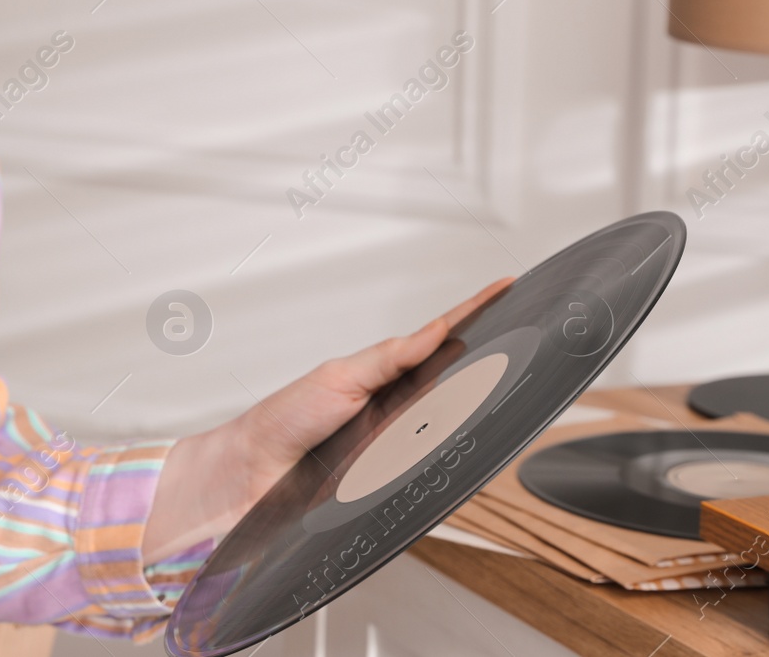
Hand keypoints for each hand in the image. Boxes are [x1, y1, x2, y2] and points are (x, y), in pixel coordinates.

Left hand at [142, 276, 515, 562]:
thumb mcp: (339, 376)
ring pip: (447, 428)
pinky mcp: (389, 481)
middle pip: (454, 383)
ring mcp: (394, 443)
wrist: (250, 477)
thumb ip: (389, 356)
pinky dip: (441, 460)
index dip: (471, 314)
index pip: (437, 338)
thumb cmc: (282, 422)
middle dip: (485, 363)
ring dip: (466, 414)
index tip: (505, 287)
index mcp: (384, 374)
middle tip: (518, 335)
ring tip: (494, 384)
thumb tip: (435, 329)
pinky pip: (427, 469)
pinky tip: (454, 449)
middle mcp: (395, 407)